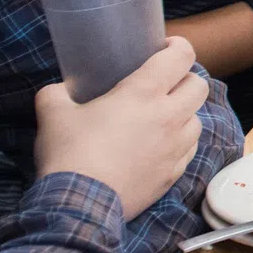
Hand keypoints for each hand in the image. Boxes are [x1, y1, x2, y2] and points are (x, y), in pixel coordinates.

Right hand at [32, 37, 209, 220]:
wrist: (79, 205)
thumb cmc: (69, 154)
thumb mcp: (53, 114)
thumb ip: (56, 94)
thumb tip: (57, 91)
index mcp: (144, 93)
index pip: (181, 56)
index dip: (178, 47)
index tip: (164, 49)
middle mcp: (169, 117)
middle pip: (200, 86)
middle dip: (186, 79)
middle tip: (164, 84)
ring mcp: (175, 148)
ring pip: (197, 119)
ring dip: (184, 113)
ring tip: (161, 117)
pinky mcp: (173, 175)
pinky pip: (189, 150)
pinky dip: (180, 143)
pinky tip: (159, 146)